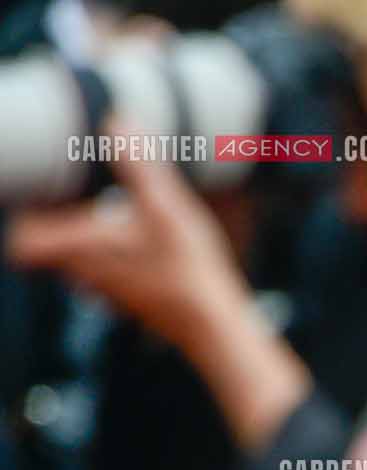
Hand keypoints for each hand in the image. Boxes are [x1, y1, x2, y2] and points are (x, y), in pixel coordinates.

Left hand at [4, 114, 310, 449]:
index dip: (25, 217)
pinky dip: (108, 256)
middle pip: (43, 247)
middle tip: (72, 194)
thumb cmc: (186, 268)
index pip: (20, 241)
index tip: (40, 196)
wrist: (214, 325)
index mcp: (78, 248)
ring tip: (105, 211)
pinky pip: (101, 273)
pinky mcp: (127, 299)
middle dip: (53, 221)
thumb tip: (118, 117)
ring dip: (81, 238)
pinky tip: (136, 243)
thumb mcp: (165, 205)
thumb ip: (139, 162)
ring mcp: (104, 290)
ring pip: (72, 261)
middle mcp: (82, 272)